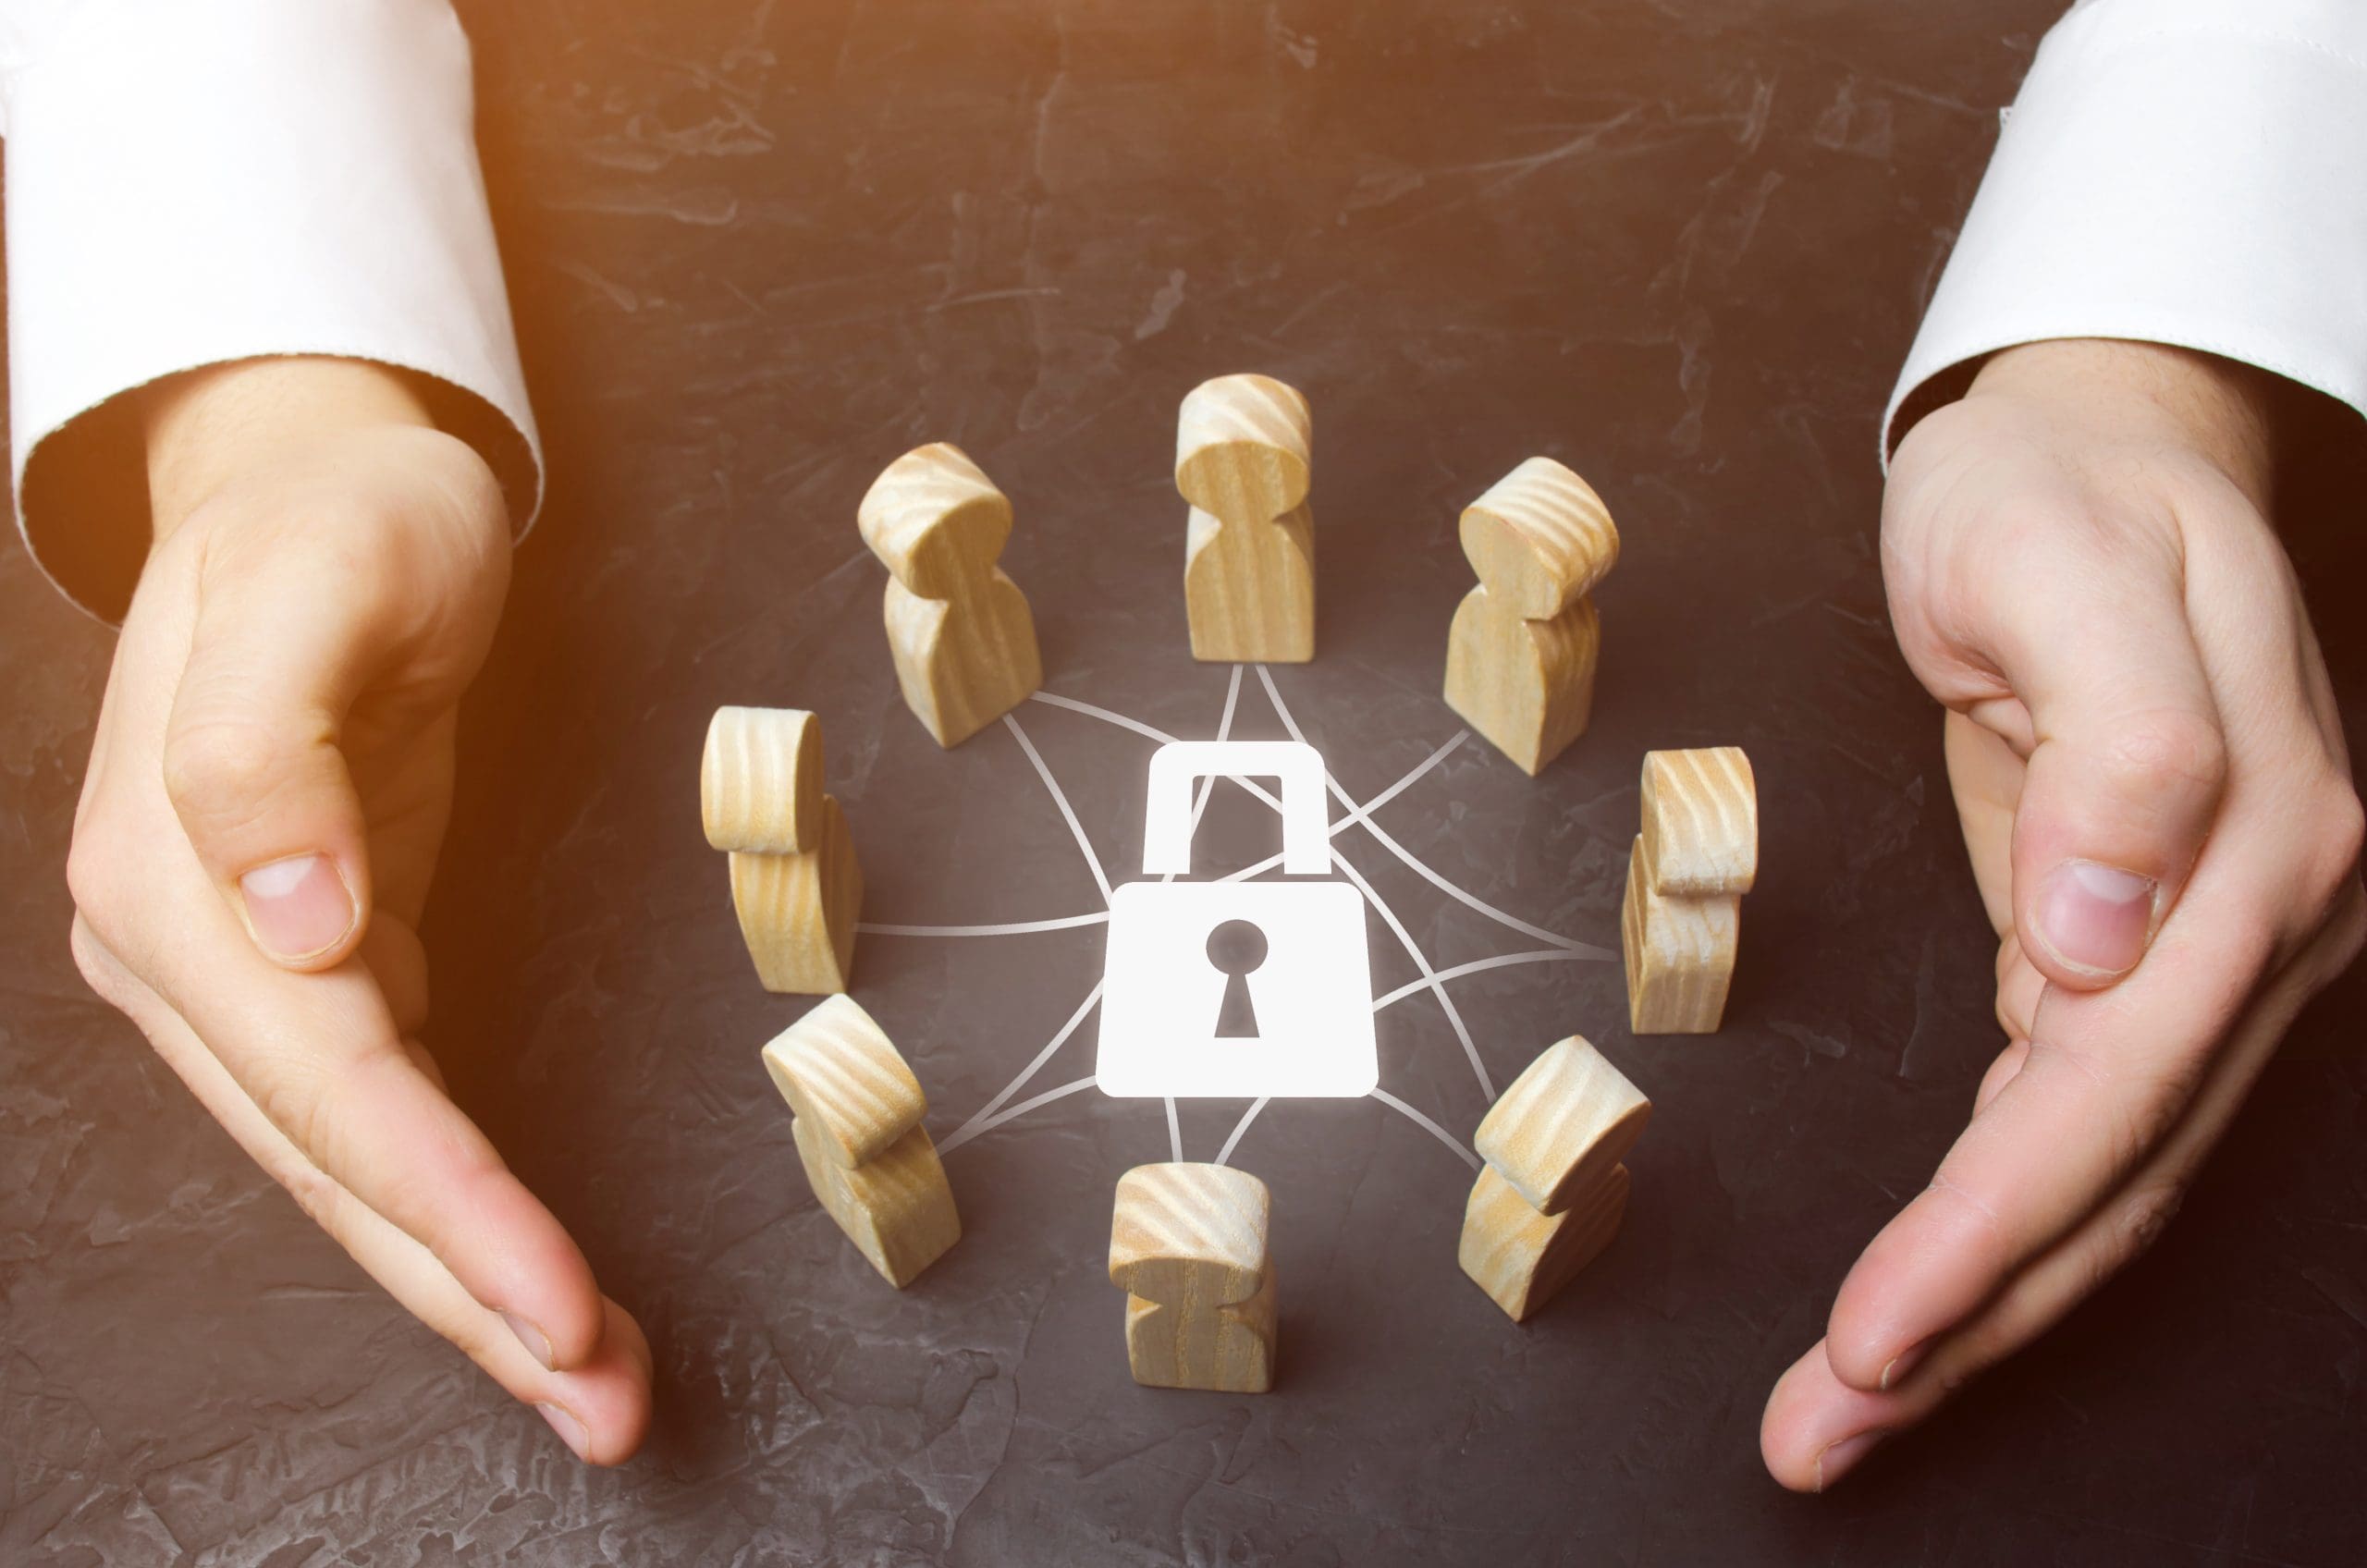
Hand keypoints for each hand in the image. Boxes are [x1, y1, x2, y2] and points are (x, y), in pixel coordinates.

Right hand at [66, 357, 650, 1462]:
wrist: (323, 477)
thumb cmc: (339, 517)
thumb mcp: (314, 588)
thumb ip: (270, 751)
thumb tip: (285, 925)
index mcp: (176, 884)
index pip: (329, 1089)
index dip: (443, 1208)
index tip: (555, 1301)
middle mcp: (199, 957)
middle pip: (346, 1171)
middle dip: (475, 1299)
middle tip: (607, 1406)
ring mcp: (256, 975)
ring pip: (369, 1172)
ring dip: (476, 1288)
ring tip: (595, 1383)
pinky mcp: (332, 966)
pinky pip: (398, 1119)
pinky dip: (469, 1206)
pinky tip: (533, 1270)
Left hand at [1761, 338, 2364, 1488]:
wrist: (2092, 440)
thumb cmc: (2054, 489)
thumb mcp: (2063, 567)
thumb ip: (2123, 743)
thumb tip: (2112, 925)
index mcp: (2253, 846)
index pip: (2109, 1089)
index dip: (1996, 1226)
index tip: (1882, 1328)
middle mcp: (2254, 921)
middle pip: (2112, 1172)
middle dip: (1971, 1318)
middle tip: (1825, 1431)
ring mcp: (2208, 945)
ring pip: (2099, 1173)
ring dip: (1981, 1302)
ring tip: (1851, 1404)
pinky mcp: (2140, 947)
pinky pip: (2071, 1116)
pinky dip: (1996, 1215)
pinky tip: (1924, 1286)